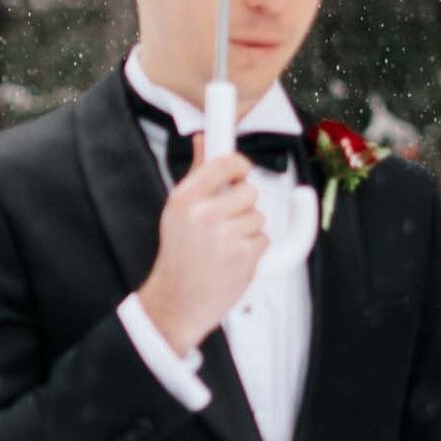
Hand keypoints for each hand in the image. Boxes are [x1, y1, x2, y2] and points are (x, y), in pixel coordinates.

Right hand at [137, 138, 267, 354]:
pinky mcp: (243, 256)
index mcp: (185, 199)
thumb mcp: (178, 211)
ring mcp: (224, 236)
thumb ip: (197, 174)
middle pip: (249, 192)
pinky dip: (253, 250)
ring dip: (248, 230)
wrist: (177, 300)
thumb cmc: (179, 255)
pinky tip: (232, 258)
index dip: (239, 164)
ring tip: (224, 245)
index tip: (241, 169)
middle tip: (225, 222)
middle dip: (242, 206)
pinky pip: (263, 239)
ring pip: (258, 217)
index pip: (224, 163)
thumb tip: (204, 140)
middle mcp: (203, 214)